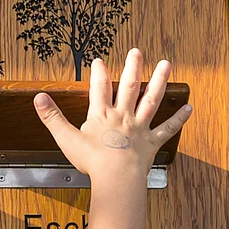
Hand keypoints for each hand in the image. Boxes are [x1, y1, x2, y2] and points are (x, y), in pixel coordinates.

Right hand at [33, 49, 192, 185]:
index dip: (99, 73)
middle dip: (132, 67)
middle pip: (129, 86)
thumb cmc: (93, 161)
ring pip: (151, 99)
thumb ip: (52, 117)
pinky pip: (168, 128)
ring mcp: (140, 127)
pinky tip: (189, 109)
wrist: (117, 177)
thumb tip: (39, 98)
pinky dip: (179, 119)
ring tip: (165, 64)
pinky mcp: (151, 141)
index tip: (99, 61)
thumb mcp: (66, 138)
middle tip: (137, 51)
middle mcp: (123, 116)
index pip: (100, 88)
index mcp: (102, 115)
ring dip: (159, 81)